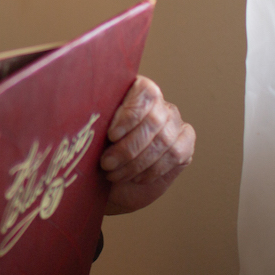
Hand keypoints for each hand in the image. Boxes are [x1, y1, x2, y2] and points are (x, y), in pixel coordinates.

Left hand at [99, 76, 194, 213]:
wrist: (111, 183)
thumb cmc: (97, 153)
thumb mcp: (91, 135)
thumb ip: (96, 121)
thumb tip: (89, 117)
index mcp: (136, 91)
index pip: (146, 92)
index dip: (130, 114)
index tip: (111, 135)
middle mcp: (159, 104)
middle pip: (154, 120)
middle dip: (128, 147)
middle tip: (106, 163)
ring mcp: (174, 124)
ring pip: (164, 140)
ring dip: (136, 162)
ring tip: (114, 174)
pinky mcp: (184, 145)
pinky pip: (176, 154)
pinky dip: (152, 169)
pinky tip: (135, 177)